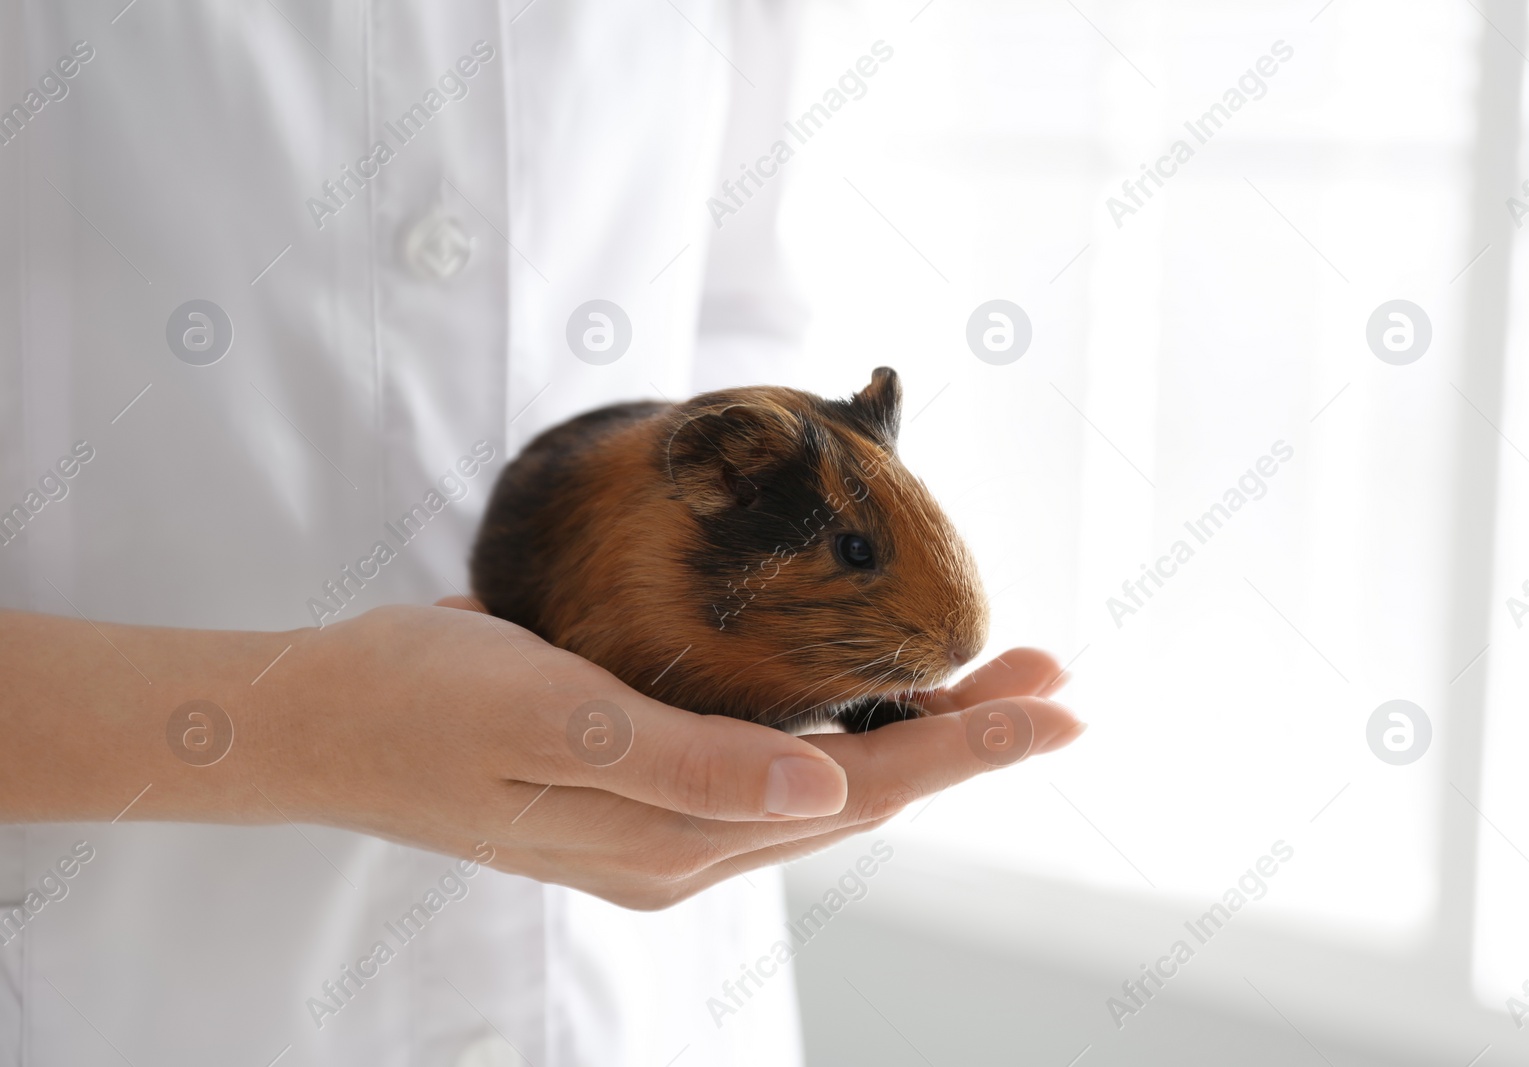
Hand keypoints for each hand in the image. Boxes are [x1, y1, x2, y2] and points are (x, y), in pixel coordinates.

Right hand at [253, 599, 1080, 908]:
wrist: (318, 719)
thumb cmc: (423, 705)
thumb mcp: (554, 725)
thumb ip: (694, 767)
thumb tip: (827, 793)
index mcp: (676, 838)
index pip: (860, 795)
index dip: (968, 749)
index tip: (1058, 705)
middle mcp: (683, 844)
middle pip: (859, 795)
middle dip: (964, 739)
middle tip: (1051, 677)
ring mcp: (660, 822)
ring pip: (822, 785)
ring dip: (911, 735)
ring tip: (988, 682)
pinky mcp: (636, 785)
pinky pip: (767, 768)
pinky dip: (834, 732)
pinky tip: (860, 701)